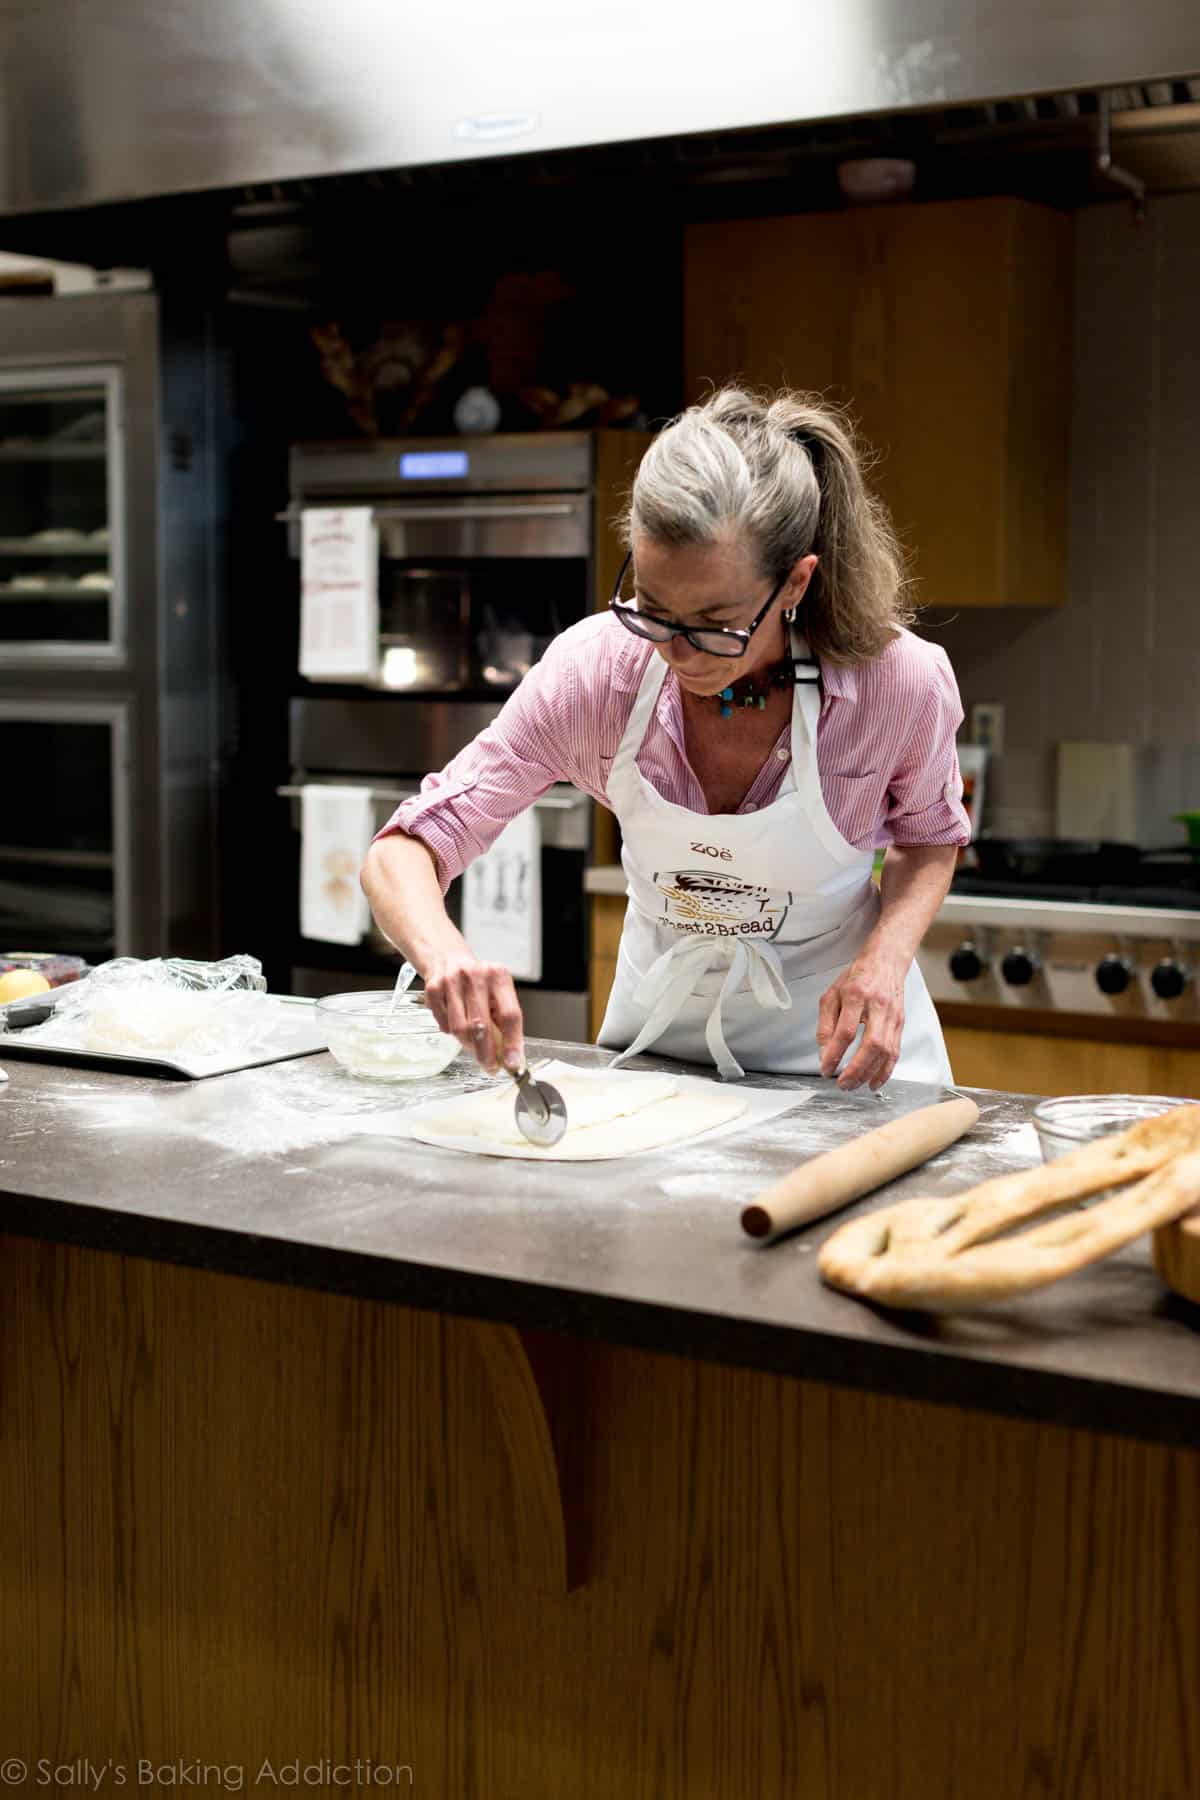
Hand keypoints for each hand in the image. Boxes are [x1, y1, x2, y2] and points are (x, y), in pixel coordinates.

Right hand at [421, 950, 524, 1072]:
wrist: (447, 957)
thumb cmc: (478, 981)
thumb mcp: (497, 992)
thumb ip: (503, 1021)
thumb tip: (511, 1057)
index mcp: (499, 976)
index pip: (510, 1015)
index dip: (512, 1043)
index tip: (513, 1063)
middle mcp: (476, 976)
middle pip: (482, 1026)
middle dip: (486, 1053)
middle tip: (490, 1067)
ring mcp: (452, 981)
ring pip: (460, 1029)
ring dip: (468, 1044)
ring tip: (473, 1041)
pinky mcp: (433, 989)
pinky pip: (444, 1025)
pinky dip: (450, 1031)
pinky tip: (455, 1022)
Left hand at [816, 947, 907, 1091]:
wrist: (885, 962)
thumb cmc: (856, 978)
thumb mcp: (832, 995)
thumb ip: (826, 1023)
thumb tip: (824, 1052)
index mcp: (856, 995)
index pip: (846, 1031)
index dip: (834, 1053)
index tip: (825, 1068)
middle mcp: (878, 1006)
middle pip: (871, 1044)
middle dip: (856, 1069)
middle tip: (842, 1084)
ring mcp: (892, 1016)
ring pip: (885, 1051)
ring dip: (869, 1073)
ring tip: (853, 1085)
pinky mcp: (900, 1024)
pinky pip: (895, 1052)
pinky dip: (885, 1071)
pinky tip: (873, 1082)